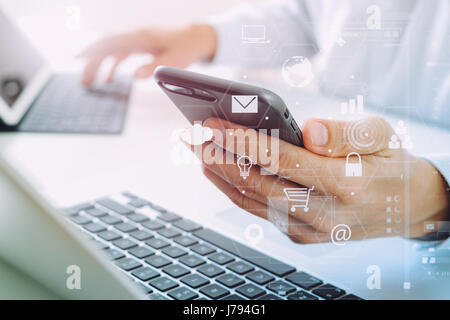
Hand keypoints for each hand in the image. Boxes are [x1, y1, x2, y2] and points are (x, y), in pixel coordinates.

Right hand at [78, 24, 216, 85]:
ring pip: (111, 50)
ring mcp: (136, 39)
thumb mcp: (173, 61)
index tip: (78, 59)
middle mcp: (135, 35)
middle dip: (92, 62)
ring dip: (99, 64)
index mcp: (140, 37)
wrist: (197, 37)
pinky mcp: (139, 45)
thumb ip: (153, 68)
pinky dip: (112, 64)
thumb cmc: (186, 47)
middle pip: (106, 46)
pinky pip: (120, 53)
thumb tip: (134, 76)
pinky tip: (108, 79)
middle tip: (83, 81)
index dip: (93, 50)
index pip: (110, 42)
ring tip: (90, 82)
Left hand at [192, 117, 448, 242]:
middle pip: (256, 183)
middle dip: (217, 157)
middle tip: (190, 136)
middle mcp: (324, 213)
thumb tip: (310, 131)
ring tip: (196, 151)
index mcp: (345, 183)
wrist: (406, 206)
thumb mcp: (380, 135)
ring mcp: (310, 230)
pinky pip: (260, 213)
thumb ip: (346, 132)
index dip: (242, 141)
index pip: (280, 159)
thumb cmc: (389, 164)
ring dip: (218, 175)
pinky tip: (219, 173)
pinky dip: (234, 192)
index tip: (212, 125)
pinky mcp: (302, 236)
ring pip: (251, 201)